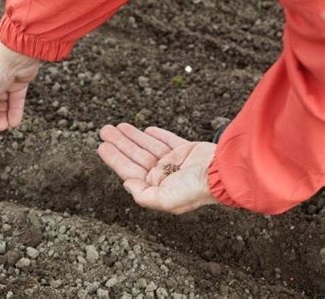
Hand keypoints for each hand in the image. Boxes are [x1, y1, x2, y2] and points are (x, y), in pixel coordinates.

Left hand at [98, 123, 217, 213]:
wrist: (224, 173)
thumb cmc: (195, 189)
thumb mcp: (166, 200)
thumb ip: (144, 195)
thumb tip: (126, 184)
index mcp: (157, 188)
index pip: (129, 170)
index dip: (114, 158)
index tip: (102, 146)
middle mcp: (164, 175)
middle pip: (136, 156)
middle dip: (120, 143)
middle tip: (104, 130)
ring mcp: (176, 162)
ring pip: (148, 147)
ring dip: (133, 136)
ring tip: (118, 125)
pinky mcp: (187, 150)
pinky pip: (167, 141)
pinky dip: (157, 135)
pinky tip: (145, 130)